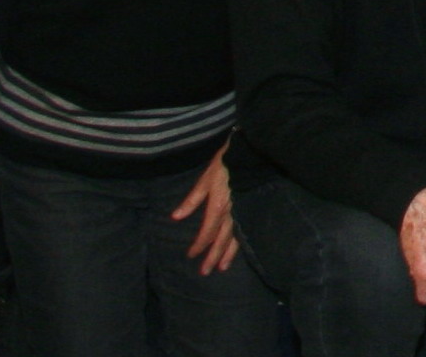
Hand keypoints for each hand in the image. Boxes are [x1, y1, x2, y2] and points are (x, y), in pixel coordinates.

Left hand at [170, 147, 238, 272]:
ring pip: (236, 238)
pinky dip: (240, 242)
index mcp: (219, 206)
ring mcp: (243, 211)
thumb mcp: (205, 178)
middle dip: (213, 256)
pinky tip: (238, 250)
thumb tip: (175, 217)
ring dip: (228, 254)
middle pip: (222, 239)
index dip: (199, 245)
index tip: (191, 256)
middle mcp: (232, 213)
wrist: (249, 153)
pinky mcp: (250, 208)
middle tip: (205, 272)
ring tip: (222, 268)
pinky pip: (245, 230)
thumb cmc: (225, 163)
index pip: (207, 231)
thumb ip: (192, 199)